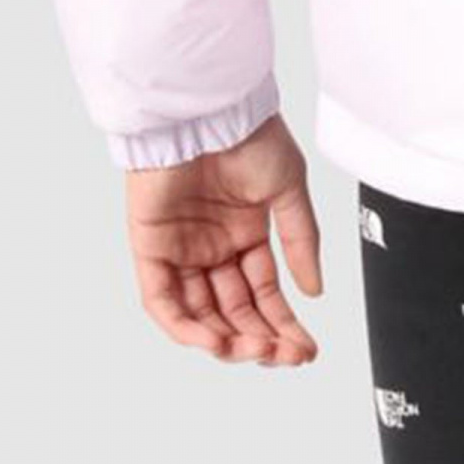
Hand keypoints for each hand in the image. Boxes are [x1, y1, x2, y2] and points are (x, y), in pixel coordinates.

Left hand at [125, 111, 322, 364]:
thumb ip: (301, 240)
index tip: (305, 348)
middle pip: (234, 311)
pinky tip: (215, 340)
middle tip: (287, 355)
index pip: (263, 294)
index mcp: (245, 234)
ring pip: (200, 315)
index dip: (284, 324)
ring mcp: (181, 251)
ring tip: (256, 351)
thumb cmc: (248, 134)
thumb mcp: (288, 188)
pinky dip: (186, 327)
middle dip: (261, 338)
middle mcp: (212, 247)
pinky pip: (163, 302)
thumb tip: (313, 291)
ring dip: (227, 339)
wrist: (208, 109)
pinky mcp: (150, 249)